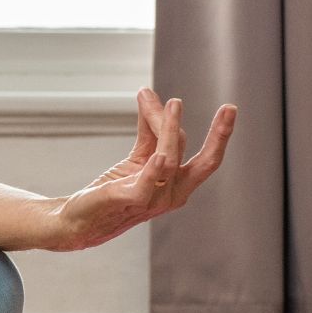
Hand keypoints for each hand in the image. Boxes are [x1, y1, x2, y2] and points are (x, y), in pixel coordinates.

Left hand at [47, 88, 236, 251]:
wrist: (81, 219)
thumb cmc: (113, 190)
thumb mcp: (138, 156)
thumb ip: (148, 128)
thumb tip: (148, 92)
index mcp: (178, 184)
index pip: (206, 157)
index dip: (219, 133)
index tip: (230, 107)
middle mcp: (172, 194)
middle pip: (205, 164)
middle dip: (220, 136)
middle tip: (230, 108)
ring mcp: (154, 200)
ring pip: (170, 160)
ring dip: (170, 130)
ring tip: (173, 104)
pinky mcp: (130, 200)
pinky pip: (147, 184)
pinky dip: (155, 168)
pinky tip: (160, 155)